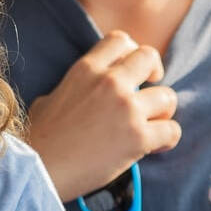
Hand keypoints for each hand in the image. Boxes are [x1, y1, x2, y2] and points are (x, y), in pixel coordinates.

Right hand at [26, 31, 179, 200]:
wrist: (38, 170)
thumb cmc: (38, 140)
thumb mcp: (48, 101)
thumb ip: (71, 90)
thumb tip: (77, 96)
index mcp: (86, 69)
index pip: (121, 40)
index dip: (132, 53)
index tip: (134, 71)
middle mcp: (109, 82)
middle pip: (149, 58)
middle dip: (155, 74)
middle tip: (149, 95)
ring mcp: (126, 108)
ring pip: (167, 97)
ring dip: (162, 113)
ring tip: (151, 128)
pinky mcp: (138, 137)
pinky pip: (172, 130)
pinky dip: (167, 140)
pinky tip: (154, 147)